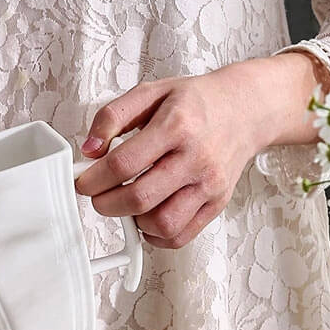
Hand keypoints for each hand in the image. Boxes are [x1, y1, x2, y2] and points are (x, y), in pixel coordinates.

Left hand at [74, 53, 329, 248]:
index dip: (93, 179)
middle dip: (106, 204)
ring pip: (162, 223)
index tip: (83, 182)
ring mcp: (210, 184)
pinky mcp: (217, 203)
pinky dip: (156, 235)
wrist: (247, 108)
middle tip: (99, 197)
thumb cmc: (195, 102)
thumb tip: (88, 150)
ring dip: (133, 221)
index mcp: (176, 125)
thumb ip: (112, 117)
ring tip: (128, 204)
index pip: (122, 164)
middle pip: (139, 198)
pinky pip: (181, 236)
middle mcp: (196, 158)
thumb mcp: (150, 93)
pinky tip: (147, 218)